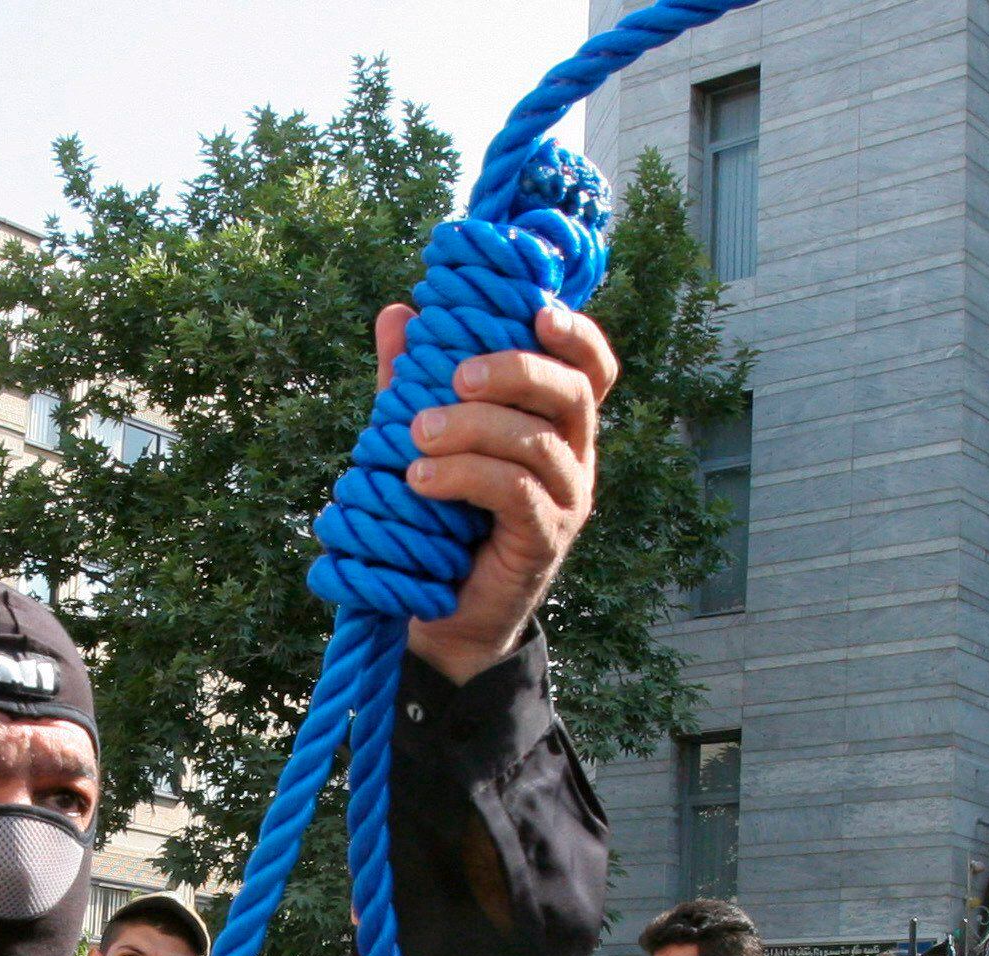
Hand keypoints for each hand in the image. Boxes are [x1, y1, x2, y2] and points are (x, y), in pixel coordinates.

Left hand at [372, 302, 619, 682]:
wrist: (447, 611)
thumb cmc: (442, 513)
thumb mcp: (427, 435)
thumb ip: (416, 378)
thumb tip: (397, 314)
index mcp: (558, 423)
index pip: (592, 369)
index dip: (576, 334)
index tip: (537, 312)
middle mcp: (575, 456)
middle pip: (573, 392)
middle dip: (515, 371)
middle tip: (457, 378)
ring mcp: (566, 500)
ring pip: (536, 443)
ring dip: (472, 429)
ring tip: (417, 435)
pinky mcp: (544, 539)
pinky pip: (515, 492)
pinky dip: (465, 476)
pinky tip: (420, 479)